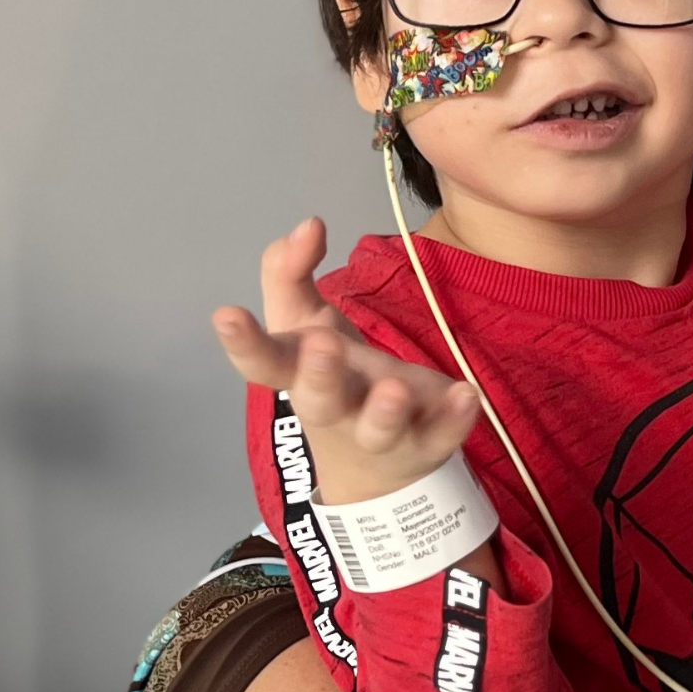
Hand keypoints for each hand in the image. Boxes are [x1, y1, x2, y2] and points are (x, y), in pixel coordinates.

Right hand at [212, 217, 479, 505]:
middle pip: (321, 400)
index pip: (263, 364)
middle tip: (324, 346)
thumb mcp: (302, 323)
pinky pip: (442, 435)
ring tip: (395, 388)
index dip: (243, 342)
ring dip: (385, 410)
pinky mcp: (427, 442)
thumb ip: (290, 272)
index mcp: (297, 378)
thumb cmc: (331, 376)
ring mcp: (382, 433)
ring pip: (380, 429)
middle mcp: (335, 409)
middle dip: (320, 375)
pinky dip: (453, 419)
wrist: (372, 466)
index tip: (226, 315)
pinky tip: (466, 394)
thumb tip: (307, 225)